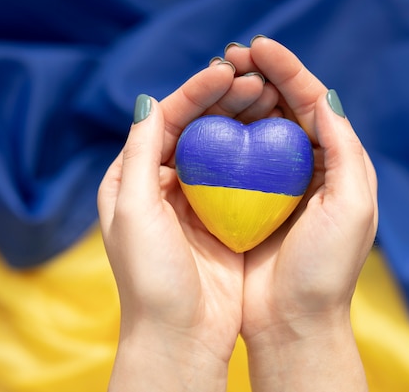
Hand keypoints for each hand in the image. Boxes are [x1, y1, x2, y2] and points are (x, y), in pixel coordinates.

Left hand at [97, 60, 272, 390]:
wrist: (180, 336)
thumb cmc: (151, 277)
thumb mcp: (135, 211)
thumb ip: (139, 155)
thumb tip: (147, 100)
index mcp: (132, 179)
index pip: (164, 121)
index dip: (194, 93)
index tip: (225, 73)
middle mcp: (161, 184)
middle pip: (194, 129)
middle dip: (222, 101)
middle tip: (255, 80)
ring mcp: (194, 201)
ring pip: (220, 147)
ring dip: (242, 120)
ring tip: (269, 97)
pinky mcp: (221, 219)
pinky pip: (239, 175)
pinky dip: (255, 152)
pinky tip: (275, 135)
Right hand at [225, 37, 376, 390]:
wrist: (293, 322)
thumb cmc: (326, 268)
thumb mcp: (352, 204)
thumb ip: (345, 148)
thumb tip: (325, 95)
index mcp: (338, 164)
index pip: (314, 103)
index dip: (289, 70)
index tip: (258, 47)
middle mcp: (308, 168)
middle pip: (283, 108)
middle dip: (260, 76)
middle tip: (231, 54)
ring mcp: (275, 184)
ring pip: (256, 127)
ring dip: (238, 98)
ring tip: (217, 75)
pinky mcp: (247, 201)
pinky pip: (232, 157)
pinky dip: (221, 133)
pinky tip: (204, 117)